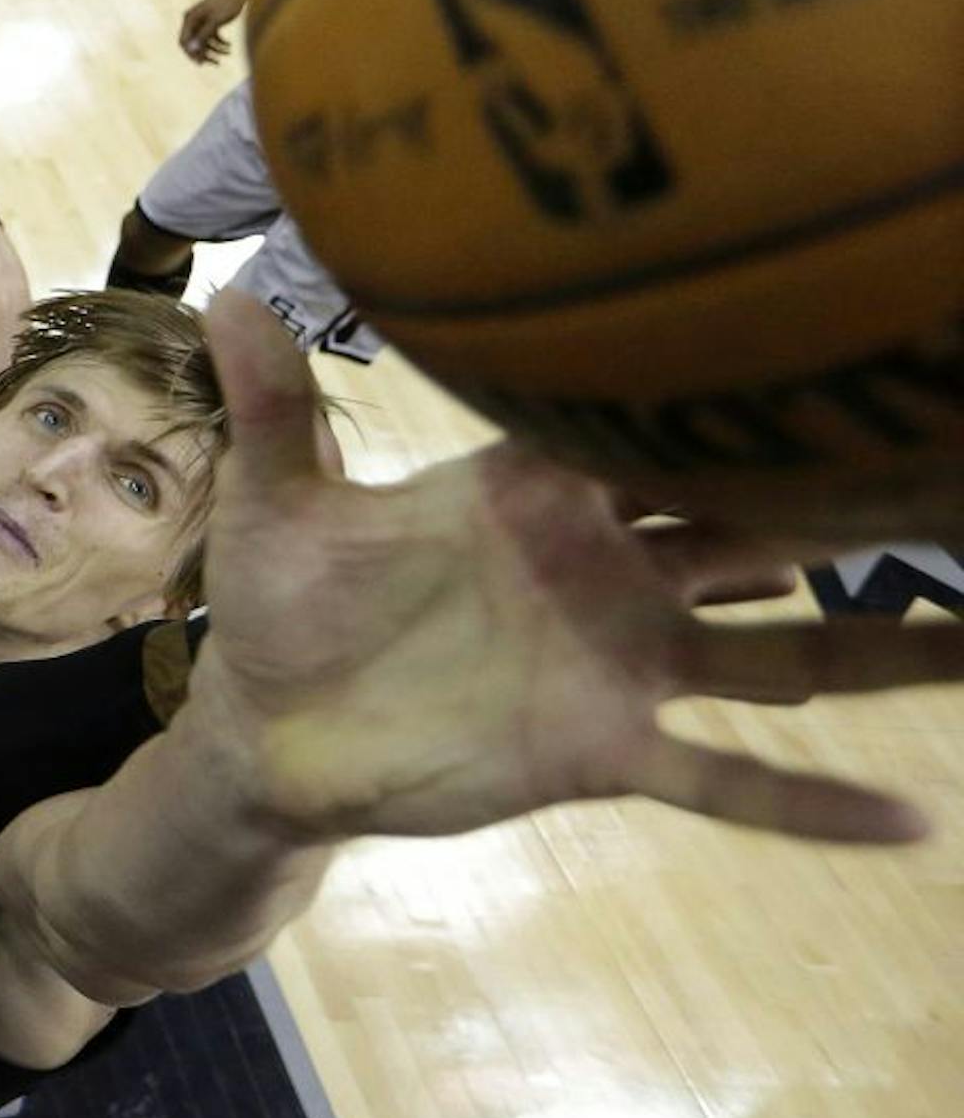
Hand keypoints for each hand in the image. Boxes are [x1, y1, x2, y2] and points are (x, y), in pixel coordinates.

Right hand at [178, 0, 250, 63]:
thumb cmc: (229, 2)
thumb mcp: (216, 21)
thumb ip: (203, 35)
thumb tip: (192, 50)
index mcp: (190, 17)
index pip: (183, 41)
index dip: (191, 53)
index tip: (202, 63)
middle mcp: (194, 19)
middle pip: (193, 44)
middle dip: (203, 54)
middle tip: (215, 63)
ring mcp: (203, 21)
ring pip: (203, 42)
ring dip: (214, 50)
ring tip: (227, 54)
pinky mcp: (212, 22)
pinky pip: (212, 38)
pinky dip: (220, 44)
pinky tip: (230, 48)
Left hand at [189, 289, 963, 843]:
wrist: (268, 731)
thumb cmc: (282, 604)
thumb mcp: (276, 503)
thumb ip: (277, 404)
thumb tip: (228, 294)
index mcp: (543, 485)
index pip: (663, 420)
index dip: (749, 381)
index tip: (848, 327)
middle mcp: (610, 563)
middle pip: (768, 522)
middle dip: (863, 494)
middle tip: (959, 457)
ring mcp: (621, 659)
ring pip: (788, 651)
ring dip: (897, 650)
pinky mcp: (603, 746)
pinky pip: (723, 778)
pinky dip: (806, 803)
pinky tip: (907, 823)